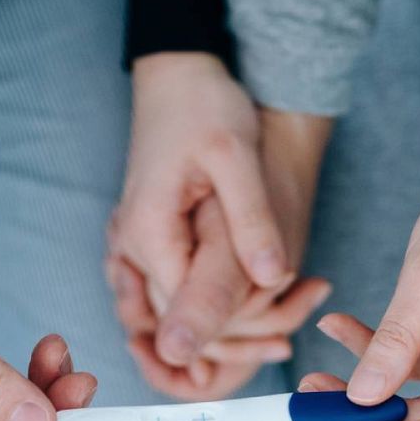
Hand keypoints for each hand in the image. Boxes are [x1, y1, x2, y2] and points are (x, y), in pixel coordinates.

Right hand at [110, 56, 332, 398]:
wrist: (178, 74)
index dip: (235, 329)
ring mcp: (136, 246)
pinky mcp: (152, 240)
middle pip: (177, 320)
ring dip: (224, 325)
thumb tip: (273, 276)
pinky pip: (178, 287)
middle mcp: (132, 248)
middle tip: (287, 346)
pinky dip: (213, 300)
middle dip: (230, 336)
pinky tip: (257, 298)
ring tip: (281, 334)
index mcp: (149, 233)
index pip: (186, 312)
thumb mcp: (236, 156)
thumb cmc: (205, 105)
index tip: (283, 337)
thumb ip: (251, 218)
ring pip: (175, 309)